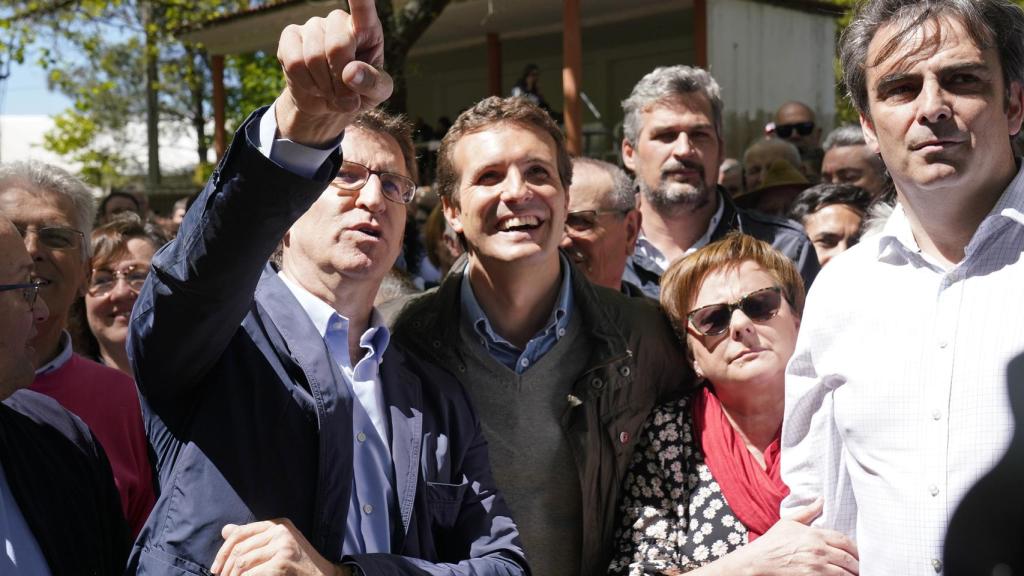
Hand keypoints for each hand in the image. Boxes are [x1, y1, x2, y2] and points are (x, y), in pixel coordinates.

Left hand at [210, 518, 351, 575]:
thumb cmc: (299, 565)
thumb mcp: (278, 545)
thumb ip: (254, 538)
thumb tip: (225, 530)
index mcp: (278, 524)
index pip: (241, 532)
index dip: (223, 550)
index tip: (216, 567)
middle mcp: (280, 531)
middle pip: (239, 548)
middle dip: (225, 567)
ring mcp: (282, 547)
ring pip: (242, 561)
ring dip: (232, 575)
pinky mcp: (282, 563)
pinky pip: (251, 573)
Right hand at [275, 0, 393, 146]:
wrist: (328, 104)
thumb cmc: (359, 92)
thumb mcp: (377, 93)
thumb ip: (373, 83)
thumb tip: (351, 73)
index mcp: (366, 29)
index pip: (363, 8)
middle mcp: (339, 21)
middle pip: (338, 45)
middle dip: (341, 80)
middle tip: (347, 99)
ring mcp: (313, 26)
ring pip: (314, 57)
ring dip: (325, 86)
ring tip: (332, 93)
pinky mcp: (290, 37)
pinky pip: (294, 62)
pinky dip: (307, 83)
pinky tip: (314, 86)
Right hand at [725, 499, 858, 575]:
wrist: (759, 560)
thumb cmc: (773, 541)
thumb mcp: (789, 522)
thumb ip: (808, 511)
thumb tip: (821, 500)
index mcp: (815, 535)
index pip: (844, 540)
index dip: (855, 548)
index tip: (858, 553)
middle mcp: (818, 550)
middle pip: (848, 558)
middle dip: (856, 564)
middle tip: (859, 566)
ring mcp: (816, 566)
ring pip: (844, 572)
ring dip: (852, 574)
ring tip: (854, 575)